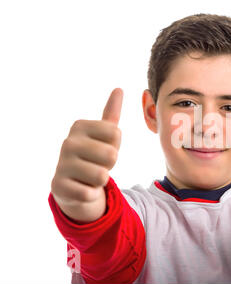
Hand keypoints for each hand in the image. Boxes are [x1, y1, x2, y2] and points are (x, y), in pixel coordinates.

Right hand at [51, 88, 123, 221]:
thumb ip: (111, 113)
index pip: (116, 134)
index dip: (115, 146)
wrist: (73, 185)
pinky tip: (81, 189)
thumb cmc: (93, 156)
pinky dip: (91, 195)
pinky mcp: (58, 186)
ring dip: (100, 181)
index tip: (102, 149)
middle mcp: (68, 142)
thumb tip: (119, 89)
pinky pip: (90, 193)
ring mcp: (61, 164)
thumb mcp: (103, 135)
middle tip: (97, 165)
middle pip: (112, 155)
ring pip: (102, 176)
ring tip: (89, 177)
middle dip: (109, 165)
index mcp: (80, 126)